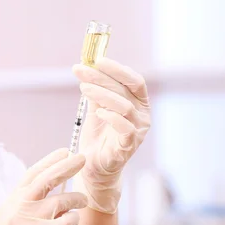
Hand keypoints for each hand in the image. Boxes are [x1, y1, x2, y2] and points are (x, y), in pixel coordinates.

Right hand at [0, 148, 87, 224]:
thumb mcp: (11, 219)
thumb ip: (28, 203)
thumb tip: (54, 190)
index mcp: (12, 201)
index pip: (32, 174)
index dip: (49, 160)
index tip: (64, 151)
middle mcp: (21, 207)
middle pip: (47, 179)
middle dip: (67, 166)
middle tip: (82, 158)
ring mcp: (33, 221)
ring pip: (63, 199)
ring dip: (77, 198)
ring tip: (82, 200)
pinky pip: (69, 221)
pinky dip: (74, 219)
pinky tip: (73, 221)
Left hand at [72, 57, 150, 213]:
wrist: (93, 165)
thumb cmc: (99, 134)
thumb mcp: (96, 107)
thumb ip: (96, 89)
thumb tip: (85, 65)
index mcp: (138, 103)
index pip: (134, 80)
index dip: (117, 69)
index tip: (97, 60)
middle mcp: (143, 116)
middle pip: (125, 90)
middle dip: (102, 77)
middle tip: (81, 70)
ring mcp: (138, 132)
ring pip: (125, 107)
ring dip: (102, 94)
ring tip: (83, 87)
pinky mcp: (128, 147)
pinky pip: (125, 130)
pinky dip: (112, 118)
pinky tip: (99, 112)